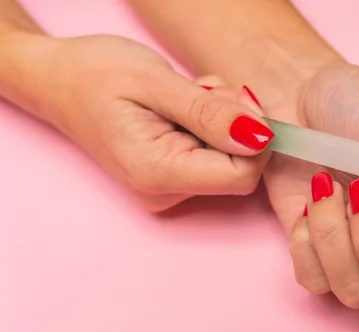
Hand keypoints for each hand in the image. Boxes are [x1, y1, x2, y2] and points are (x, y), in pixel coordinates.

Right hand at [32, 35, 273, 210]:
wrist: (60, 81)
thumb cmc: (97, 75)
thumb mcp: (155, 83)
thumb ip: (209, 113)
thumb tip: (261, 137)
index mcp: (158, 174)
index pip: (241, 176)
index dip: (256, 139)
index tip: (241, 100)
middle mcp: (165, 192)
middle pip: (239, 170)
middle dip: (237, 126)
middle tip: (209, 91)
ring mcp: (168, 187)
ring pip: (230, 159)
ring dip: (223, 120)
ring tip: (189, 95)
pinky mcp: (172, 176)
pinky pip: (215, 154)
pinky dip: (212, 125)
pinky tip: (186, 106)